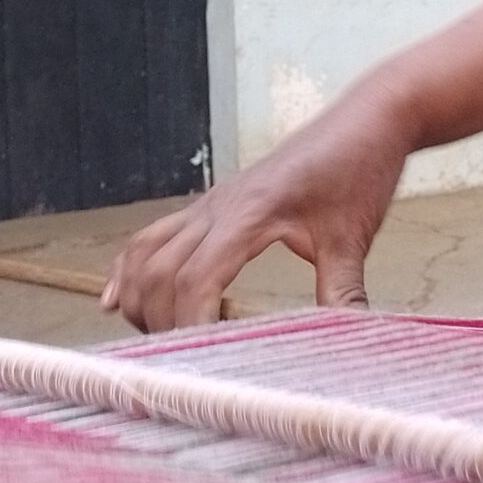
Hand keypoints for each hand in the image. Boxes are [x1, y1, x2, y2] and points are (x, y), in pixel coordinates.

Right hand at [103, 79, 413, 331]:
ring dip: (141, 298)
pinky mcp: (212, 204)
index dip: (189, 324)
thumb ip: (343, 290)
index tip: (202, 361)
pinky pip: (153, 235)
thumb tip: (345, 338)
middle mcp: (218, 206)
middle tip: (189, 361)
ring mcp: (210, 203)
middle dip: (162, 322)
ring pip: (145, 253)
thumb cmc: (359, 169)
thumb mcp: (354, 237)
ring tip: (161, 339)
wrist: (366, 120)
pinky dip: (129, 269)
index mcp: (249, 213)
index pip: (195, 279)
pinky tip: (117, 299)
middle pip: (158, 272)